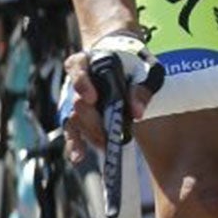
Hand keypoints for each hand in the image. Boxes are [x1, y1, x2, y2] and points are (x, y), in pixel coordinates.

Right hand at [60, 31, 160, 162]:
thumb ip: (142, 87)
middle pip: (78, 103)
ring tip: (106, 145)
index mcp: (88, 61)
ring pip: (74, 120)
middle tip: (110, 132)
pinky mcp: (76, 117)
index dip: (82, 84)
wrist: (126, 64)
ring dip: (90, 134)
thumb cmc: (135, 64)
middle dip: (94, 120)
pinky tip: (78, 156)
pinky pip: (71, 132)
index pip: (76, 67)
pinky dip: (74, 144)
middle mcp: (76, 81)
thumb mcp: (145, 69)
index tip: (93, 98)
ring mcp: (73, 100)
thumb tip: (137, 113)